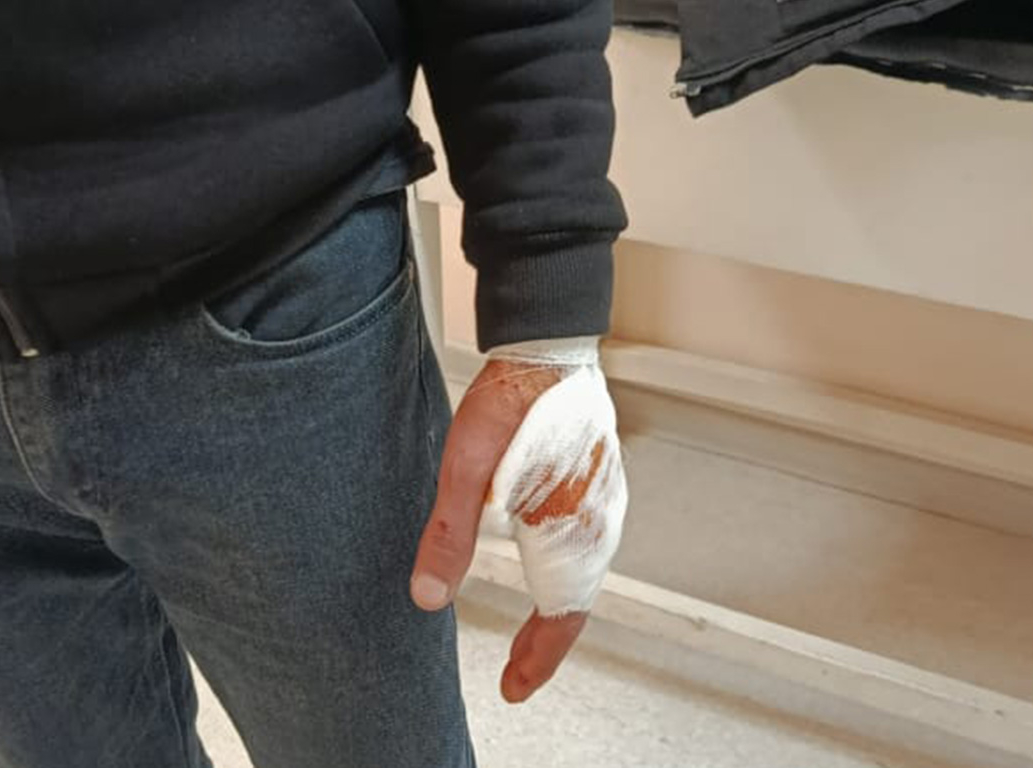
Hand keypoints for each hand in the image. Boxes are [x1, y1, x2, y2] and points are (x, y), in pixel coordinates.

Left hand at [411, 352, 625, 702]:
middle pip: (578, 600)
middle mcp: (597, 520)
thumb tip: (428, 597)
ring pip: (586, 573)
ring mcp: (604, 499)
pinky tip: (550, 569)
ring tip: (532, 632)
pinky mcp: (599, 480)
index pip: (561, 614)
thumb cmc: (512, 399)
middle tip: (517, 670)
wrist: (547, 345)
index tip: (515, 687)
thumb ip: (449, 536)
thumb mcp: (465, 469)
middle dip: (546, 642)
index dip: (539, 658)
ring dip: (558, 608)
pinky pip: (591, 544)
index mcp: (567, 527)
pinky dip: (569, 574)